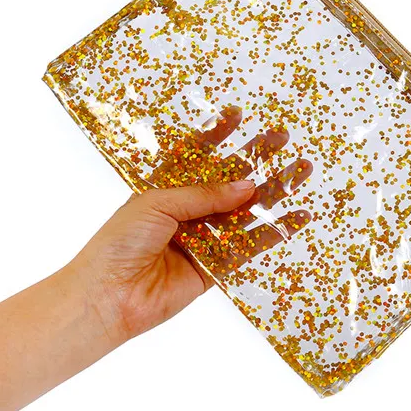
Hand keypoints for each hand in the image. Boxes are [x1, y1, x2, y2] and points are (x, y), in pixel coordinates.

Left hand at [70, 106, 311, 345]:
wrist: (109, 297)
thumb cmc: (121, 242)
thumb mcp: (158, 204)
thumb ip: (205, 195)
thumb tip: (247, 187)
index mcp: (167, 188)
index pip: (197, 154)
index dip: (217, 134)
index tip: (239, 114)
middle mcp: (189, 210)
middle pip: (229, 179)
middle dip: (255, 158)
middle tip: (282, 139)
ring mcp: (205, 237)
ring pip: (245, 210)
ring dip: (274, 192)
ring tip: (301, 171)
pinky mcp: (217, 266)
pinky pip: (251, 246)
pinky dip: (275, 233)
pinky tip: (299, 217)